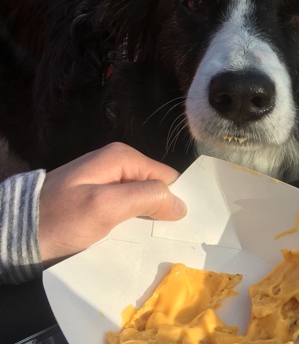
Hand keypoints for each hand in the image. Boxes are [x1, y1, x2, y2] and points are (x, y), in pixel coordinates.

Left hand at [38, 142, 186, 266]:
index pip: (166, 177)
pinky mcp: (98, 200)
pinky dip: (131, 224)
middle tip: (162, 237)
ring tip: (148, 241)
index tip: (178, 226)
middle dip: (161, 210)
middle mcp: (117, 165)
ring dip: (146, 220)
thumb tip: (181, 203)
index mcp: (122, 158)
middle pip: (155, 188)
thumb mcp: (105, 206)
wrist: (15, 236)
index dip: (174, 200)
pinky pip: (126, 210)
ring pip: (142, 201)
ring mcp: (106, 182)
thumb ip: (145, 198)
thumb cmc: (60, 220)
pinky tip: (130, 239)